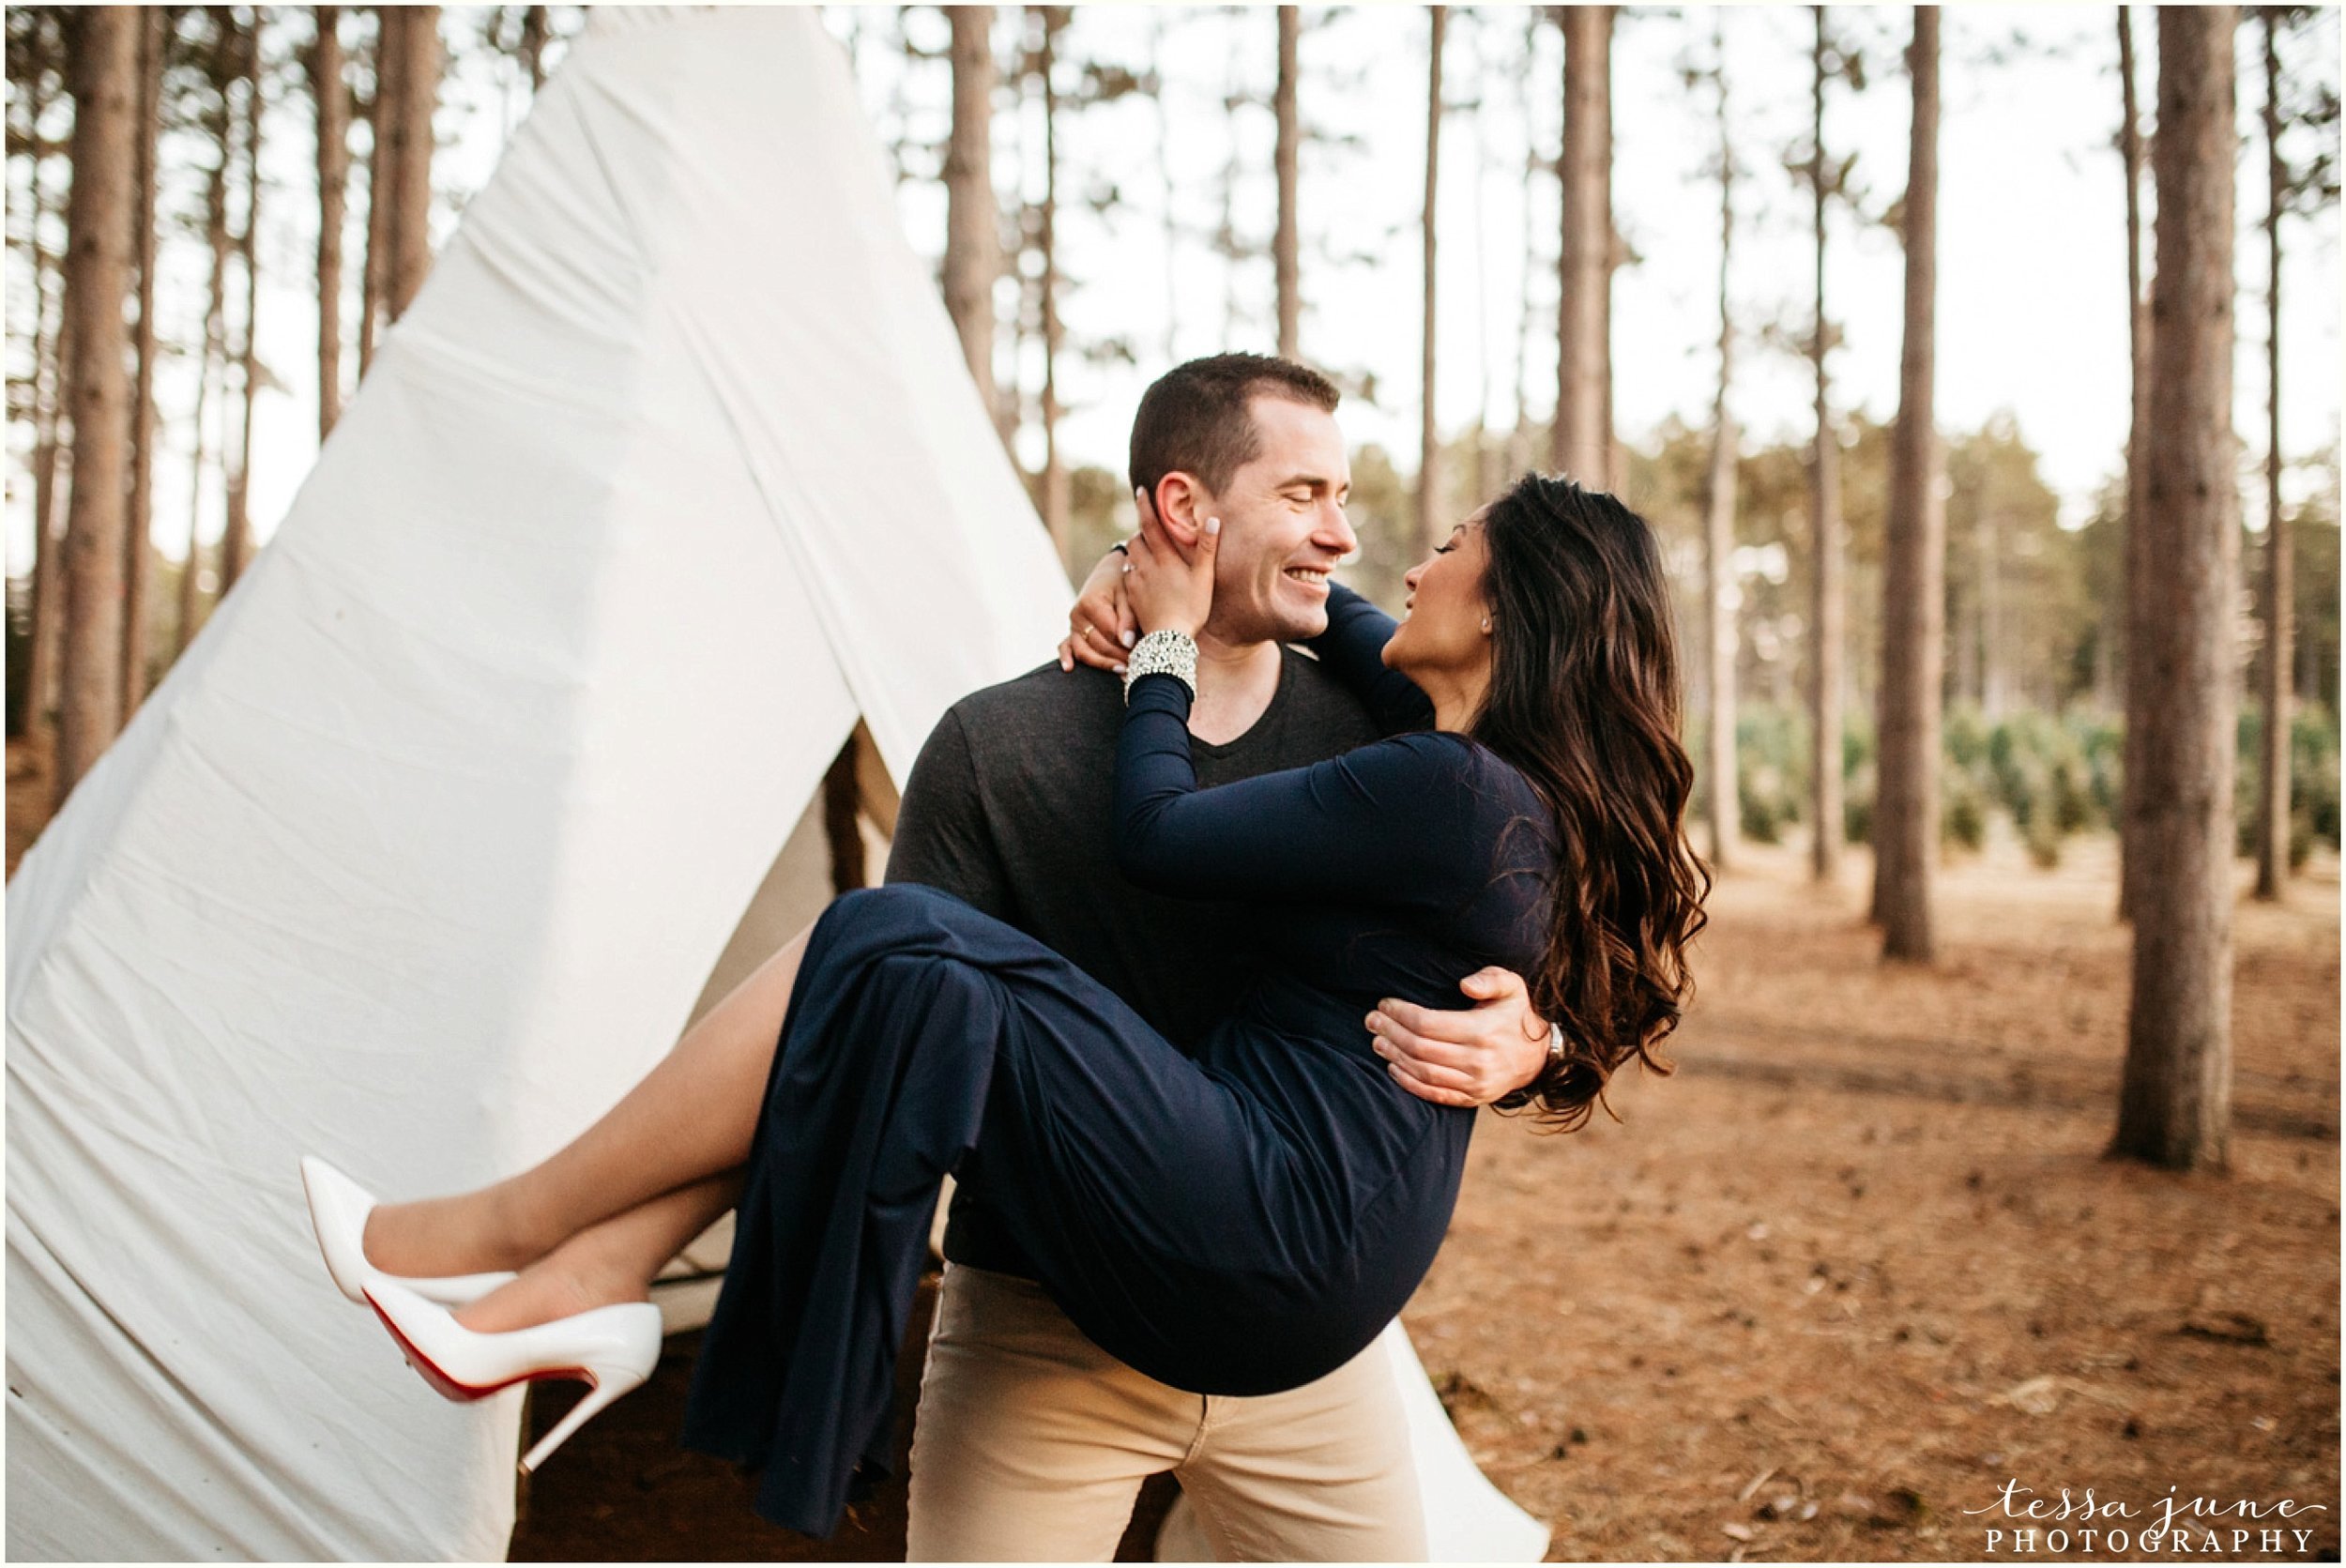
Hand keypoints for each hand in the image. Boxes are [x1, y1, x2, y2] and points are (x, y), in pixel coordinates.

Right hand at [1059, 547, 1137, 672]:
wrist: (1110, 572)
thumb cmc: (1122, 584)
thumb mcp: (1128, 594)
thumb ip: (1128, 618)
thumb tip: (1127, 643)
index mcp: (1091, 603)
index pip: (1110, 633)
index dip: (1127, 646)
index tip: (1144, 653)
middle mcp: (1078, 614)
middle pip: (1098, 644)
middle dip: (1119, 657)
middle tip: (1139, 666)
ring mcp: (1073, 625)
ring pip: (1083, 651)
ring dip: (1103, 664)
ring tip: (1123, 672)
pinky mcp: (1072, 631)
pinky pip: (1065, 646)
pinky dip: (1066, 657)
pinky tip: (1069, 669)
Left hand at [1123, 487, 1216, 637]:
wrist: (1168, 640)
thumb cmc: (1190, 608)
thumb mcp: (1204, 578)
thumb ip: (1207, 548)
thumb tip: (1213, 520)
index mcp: (1163, 558)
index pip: (1149, 524)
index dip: (1144, 505)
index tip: (1140, 491)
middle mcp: (1145, 566)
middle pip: (1135, 540)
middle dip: (1139, 531)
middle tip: (1149, 529)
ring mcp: (1135, 583)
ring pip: (1129, 558)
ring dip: (1136, 550)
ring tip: (1147, 552)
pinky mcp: (1131, 598)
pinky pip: (1127, 577)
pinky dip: (1133, 570)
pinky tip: (1142, 576)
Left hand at [1366, 967, 1551, 1107]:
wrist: (1537, 1056)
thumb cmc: (1516, 1014)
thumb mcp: (1512, 986)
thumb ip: (1490, 979)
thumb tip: (1464, 985)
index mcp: (1484, 1030)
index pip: (1429, 1023)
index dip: (1401, 1013)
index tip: (1384, 1004)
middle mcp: (1479, 1060)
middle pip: (1420, 1047)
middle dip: (1390, 1032)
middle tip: (1371, 1021)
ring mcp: (1476, 1083)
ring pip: (1423, 1072)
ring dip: (1394, 1057)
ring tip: (1377, 1041)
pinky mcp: (1472, 1098)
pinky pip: (1434, 1094)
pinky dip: (1409, 1083)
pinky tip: (1393, 1068)